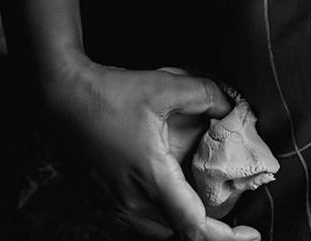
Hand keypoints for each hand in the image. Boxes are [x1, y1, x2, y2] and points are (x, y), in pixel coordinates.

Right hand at [40, 58, 262, 240]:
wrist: (60, 98)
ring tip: (201, 199)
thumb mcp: (163, 85)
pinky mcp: (104, 200)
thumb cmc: (109, 94)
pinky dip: (162, 214)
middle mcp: (132, 201)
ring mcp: (114, 204)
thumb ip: (205, 94)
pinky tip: (170, 188)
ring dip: (183, 221)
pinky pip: (141, 221)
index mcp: (151, 178)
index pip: (194, 228)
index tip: (250, 235)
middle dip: (207, 227)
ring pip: (159, 230)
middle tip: (231, 211)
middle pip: (179, 233)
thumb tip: (231, 105)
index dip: (226, 239)